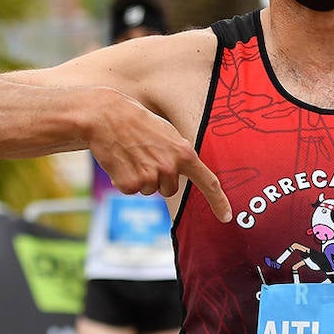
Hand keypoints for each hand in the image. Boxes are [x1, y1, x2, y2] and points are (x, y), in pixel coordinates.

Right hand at [92, 91, 231, 221]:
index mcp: (184, 153)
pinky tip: (120, 161)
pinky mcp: (129, 184)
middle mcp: (170, 168)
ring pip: (149, 191)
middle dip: (158, 179)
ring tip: (132, 155)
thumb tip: (184, 172)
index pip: (209, 182)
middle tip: (145, 156)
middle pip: (169, 190)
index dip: (219, 202)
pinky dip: (124, 180)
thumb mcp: (168, 134)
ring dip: (140, 178)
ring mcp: (150, 177)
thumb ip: (179, 155)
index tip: (226, 217)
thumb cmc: (138, 122)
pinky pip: (131, 191)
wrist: (106, 116)